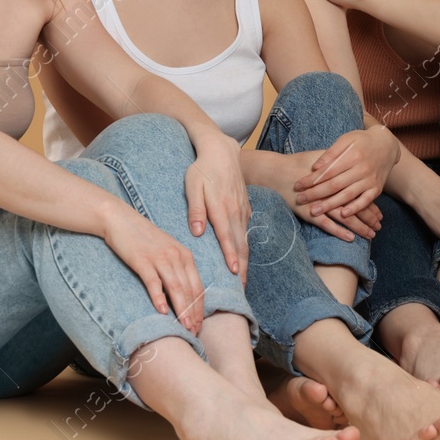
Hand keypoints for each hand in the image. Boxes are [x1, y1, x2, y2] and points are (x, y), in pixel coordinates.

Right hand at [100, 204, 205, 333]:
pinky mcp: (143, 260)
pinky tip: (162, 312)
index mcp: (185, 256)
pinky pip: (153, 282)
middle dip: (194, 313)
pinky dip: (159, 297)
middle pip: (189, 290)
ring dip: (181, 310)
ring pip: (176, 288)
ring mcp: (160, 258)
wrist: (121, 220)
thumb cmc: (144, 239)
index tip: (200, 326)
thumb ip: (177, 269)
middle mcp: (176, 257)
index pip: (198, 287)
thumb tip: (181, 296)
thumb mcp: (167, 251)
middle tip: (194, 332)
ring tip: (184, 328)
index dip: (201, 308)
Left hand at [185, 131, 250, 281]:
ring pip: (246, 239)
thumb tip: (197, 232)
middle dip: (242, 267)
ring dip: (245, 259)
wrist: (222, 151)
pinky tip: (243, 256)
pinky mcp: (244, 206)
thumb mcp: (192, 187)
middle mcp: (235, 211)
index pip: (227, 239)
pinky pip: (247, 230)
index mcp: (221, 209)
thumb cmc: (202, 169)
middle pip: (241, 244)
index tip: (234, 275)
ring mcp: (242, 209)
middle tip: (241, 288)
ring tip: (243, 278)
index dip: (231, 258)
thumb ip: (195, 210)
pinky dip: (246, 246)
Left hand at [293, 127, 400, 236]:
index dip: (311, 180)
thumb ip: (331, 153)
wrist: (387, 144)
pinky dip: (355, 208)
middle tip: (299, 200)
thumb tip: (315, 167)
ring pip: (347, 195)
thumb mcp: (346, 140)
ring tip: (314, 211)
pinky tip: (343, 215)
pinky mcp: (377, 188)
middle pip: (334, 185)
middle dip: (315, 194)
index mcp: (352, 155)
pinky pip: (365, 201)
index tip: (297, 186)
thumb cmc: (361, 141)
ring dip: (330, 205)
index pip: (327, 171)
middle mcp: (362, 168)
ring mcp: (370, 179)